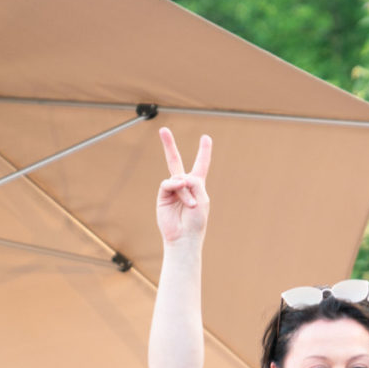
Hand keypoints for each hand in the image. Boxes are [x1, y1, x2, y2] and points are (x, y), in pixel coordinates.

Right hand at [156, 127, 212, 242]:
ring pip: (176, 176)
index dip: (204, 151)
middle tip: (163, 130)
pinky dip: (176, 188)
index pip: (201, 164)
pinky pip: (168, 184)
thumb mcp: (202, 199)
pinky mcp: (163, 195)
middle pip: (175, 161)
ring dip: (185, 190)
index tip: (205, 137)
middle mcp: (184, 185)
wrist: (184, 237)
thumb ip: (194, 183)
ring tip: (191, 205)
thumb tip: (179, 177)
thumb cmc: (196, 221)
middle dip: (169, 145)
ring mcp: (172, 190)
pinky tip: (182, 196)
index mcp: (198, 185)